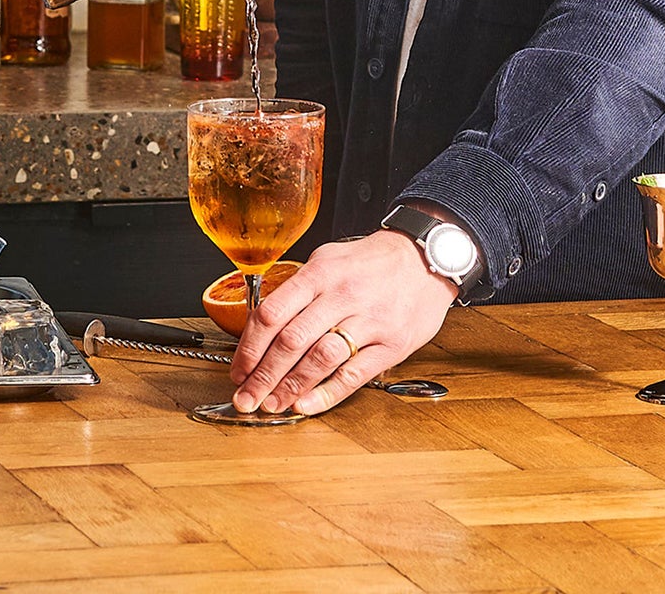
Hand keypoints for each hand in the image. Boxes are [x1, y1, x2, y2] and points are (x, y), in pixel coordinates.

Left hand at [229, 231, 454, 415]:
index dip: (249, 347)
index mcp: (320, 273)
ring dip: (289, 388)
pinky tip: (306, 405)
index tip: (238, 369)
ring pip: (319, 360)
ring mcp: (368, 321)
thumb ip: (299, 289)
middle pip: (291, 341)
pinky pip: (354, 374)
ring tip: (271, 405)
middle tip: (246, 398)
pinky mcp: (391, 344)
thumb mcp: (329, 258)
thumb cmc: (373, 262)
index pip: (273, 313)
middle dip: (262, 376)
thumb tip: (265, 322)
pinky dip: (326, 393)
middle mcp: (341, 296)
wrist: (426, 259)